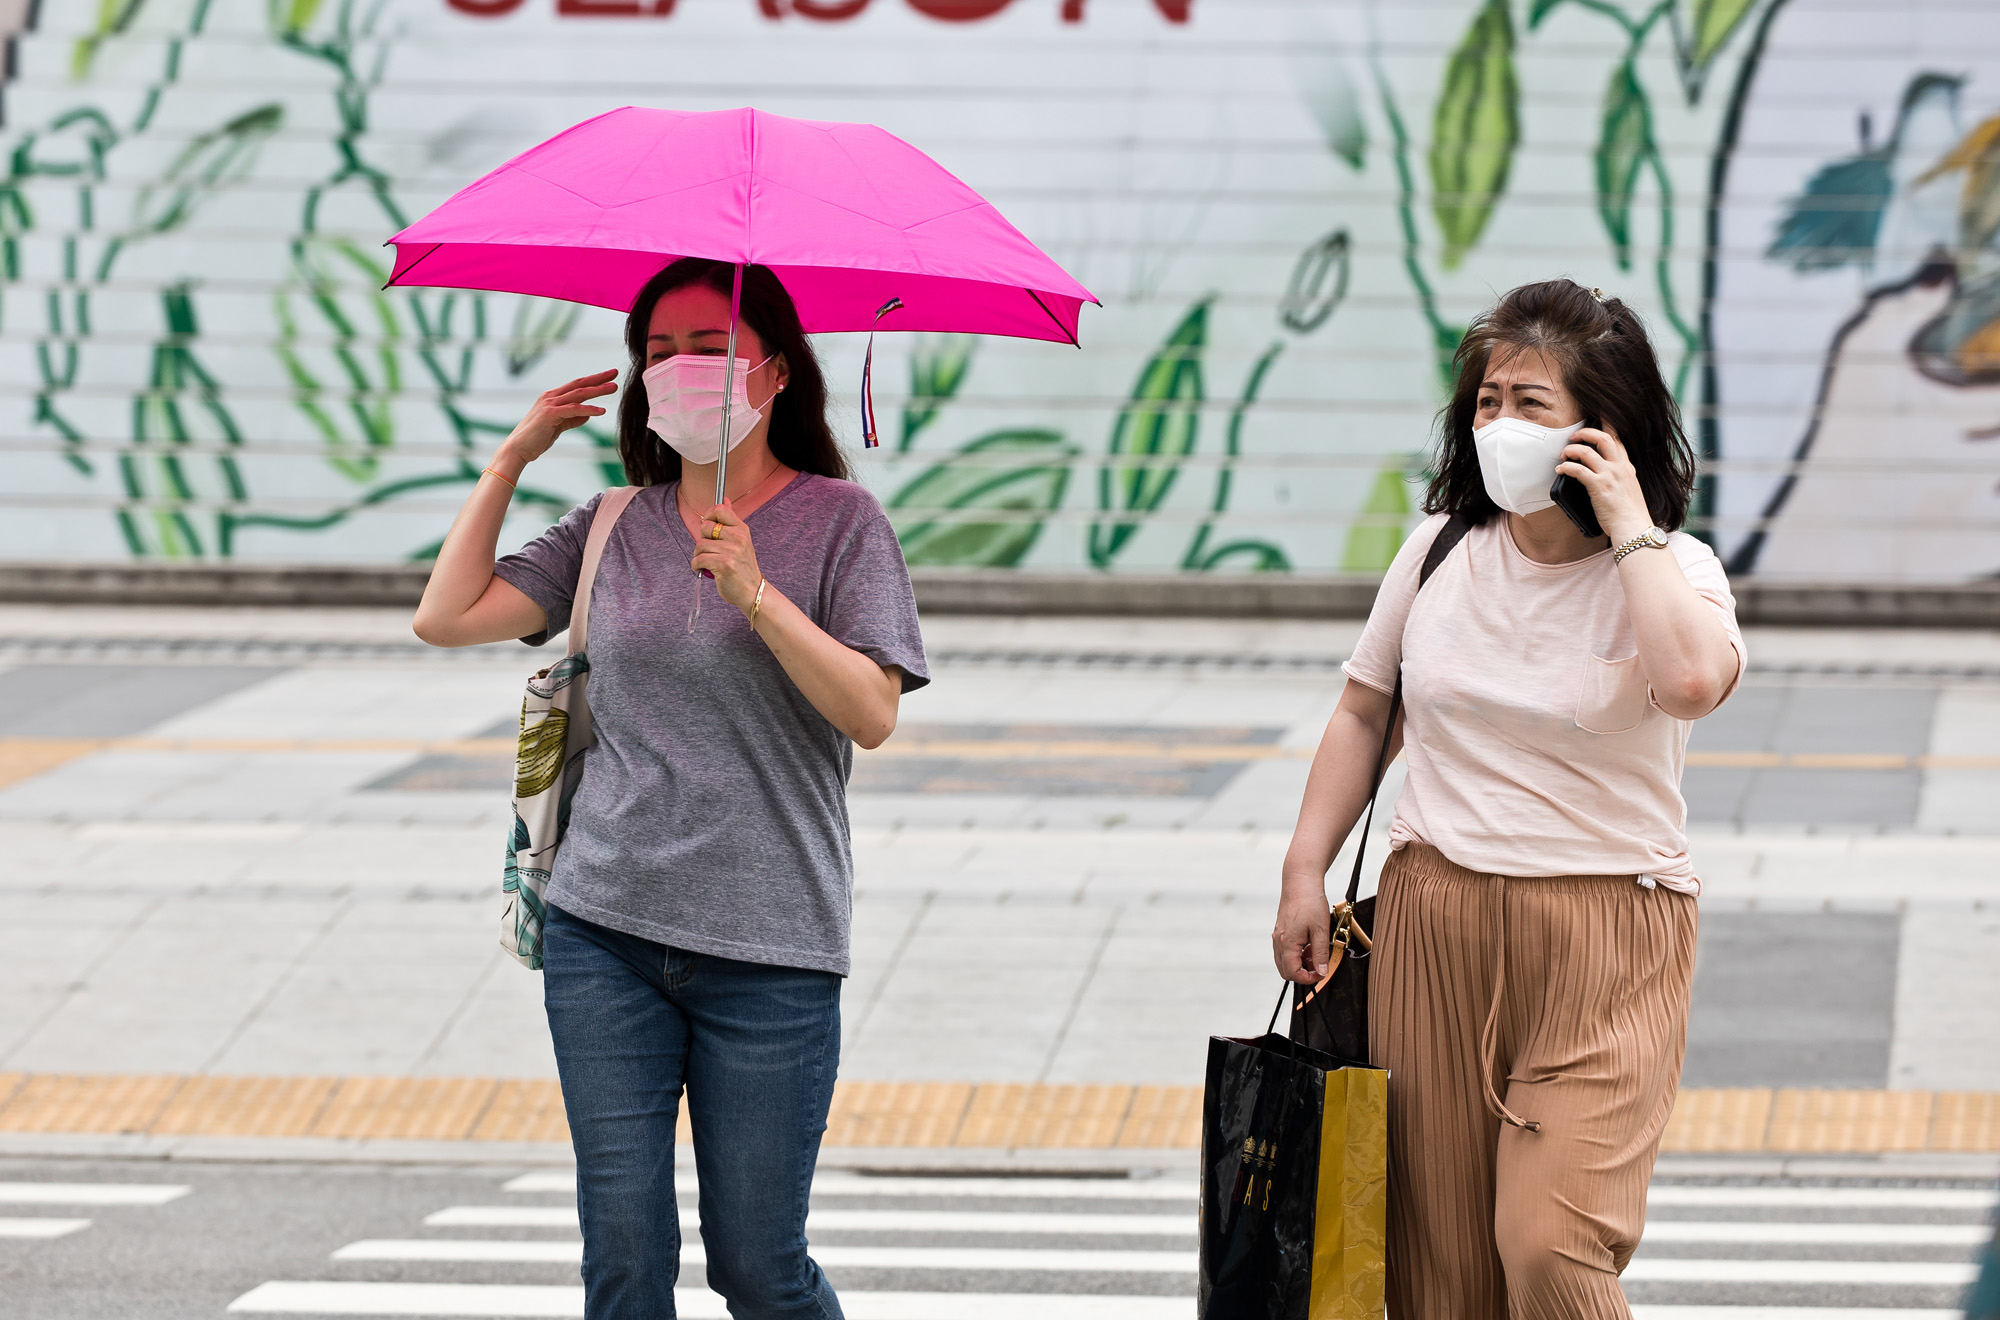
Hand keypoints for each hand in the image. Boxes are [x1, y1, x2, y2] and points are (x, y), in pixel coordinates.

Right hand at [496, 370, 617, 466]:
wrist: (518, 449)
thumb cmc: (536, 439)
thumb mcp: (558, 427)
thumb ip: (572, 419)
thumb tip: (587, 415)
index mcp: (552, 398)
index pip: (577, 385)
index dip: (593, 380)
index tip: (609, 377)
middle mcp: (551, 397)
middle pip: (579, 384)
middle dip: (598, 378)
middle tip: (615, 373)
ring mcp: (550, 404)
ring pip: (579, 394)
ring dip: (598, 390)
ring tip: (614, 388)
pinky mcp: (550, 414)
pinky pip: (574, 410)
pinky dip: (589, 409)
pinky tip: (602, 411)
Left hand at [691, 502, 764, 613]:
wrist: (752, 591)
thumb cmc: (743, 567)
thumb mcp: (741, 540)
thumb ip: (731, 520)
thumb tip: (725, 499)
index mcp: (742, 529)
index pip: (720, 510)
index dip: (709, 515)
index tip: (708, 527)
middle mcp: (738, 537)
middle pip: (705, 527)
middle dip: (702, 540)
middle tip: (709, 550)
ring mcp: (731, 551)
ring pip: (700, 545)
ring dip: (699, 555)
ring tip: (708, 563)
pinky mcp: (723, 564)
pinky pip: (698, 559)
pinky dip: (696, 566)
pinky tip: (703, 569)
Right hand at [1272, 885, 1331, 984]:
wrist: (1300, 882)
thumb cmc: (1310, 902)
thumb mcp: (1321, 930)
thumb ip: (1320, 954)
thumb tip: (1322, 972)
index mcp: (1287, 943)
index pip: (1292, 973)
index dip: (1308, 978)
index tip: (1322, 973)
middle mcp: (1278, 941)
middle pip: (1285, 971)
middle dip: (1303, 973)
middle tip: (1320, 966)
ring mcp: (1277, 936)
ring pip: (1285, 962)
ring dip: (1300, 964)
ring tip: (1316, 953)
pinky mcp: (1280, 931)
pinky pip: (1285, 951)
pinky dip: (1297, 954)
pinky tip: (1310, 945)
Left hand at [1556, 425, 1651, 544]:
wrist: (1634, 527)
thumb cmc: (1629, 514)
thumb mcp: (1629, 490)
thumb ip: (1618, 478)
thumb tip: (1601, 475)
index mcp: (1627, 467)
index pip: (1618, 439)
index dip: (1608, 424)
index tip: (1600, 414)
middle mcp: (1620, 467)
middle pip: (1603, 437)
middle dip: (1586, 432)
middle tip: (1574, 437)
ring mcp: (1610, 476)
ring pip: (1587, 451)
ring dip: (1571, 450)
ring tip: (1563, 455)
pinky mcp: (1599, 486)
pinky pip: (1578, 469)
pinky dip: (1566, 467)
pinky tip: (1560, 469)